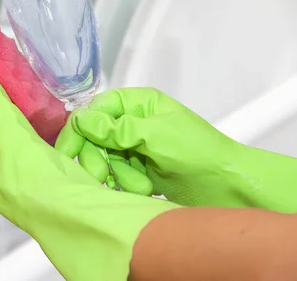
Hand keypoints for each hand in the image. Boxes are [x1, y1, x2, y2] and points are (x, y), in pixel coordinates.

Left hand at [0, 62, 179, 280]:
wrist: (77, 219)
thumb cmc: (34, 181)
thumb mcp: (9, 134)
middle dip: (2, 107)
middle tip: (11, 79)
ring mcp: (23, 179)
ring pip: (20, 139)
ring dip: (26, 118)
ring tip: (34, 91)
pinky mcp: (48, 179)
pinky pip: (42, 148)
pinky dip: (45, 131)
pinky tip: (55, 116)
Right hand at [56, 88, 296, 212]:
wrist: (229, 188)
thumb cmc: (198, 153)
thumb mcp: (156, 136)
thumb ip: (117, 129)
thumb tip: (81, 120)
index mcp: (137, 104)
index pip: (94, 111)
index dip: (79, 131)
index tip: (67, 155)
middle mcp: (133, 122)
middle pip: (94, 138)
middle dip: (97, 159)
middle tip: (103, 178)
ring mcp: (136, 147)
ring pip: (103, 159)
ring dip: (116, 176)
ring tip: (141, 187)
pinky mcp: (139, 169)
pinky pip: (116, 176)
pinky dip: (123, 185)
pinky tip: (142, 192)